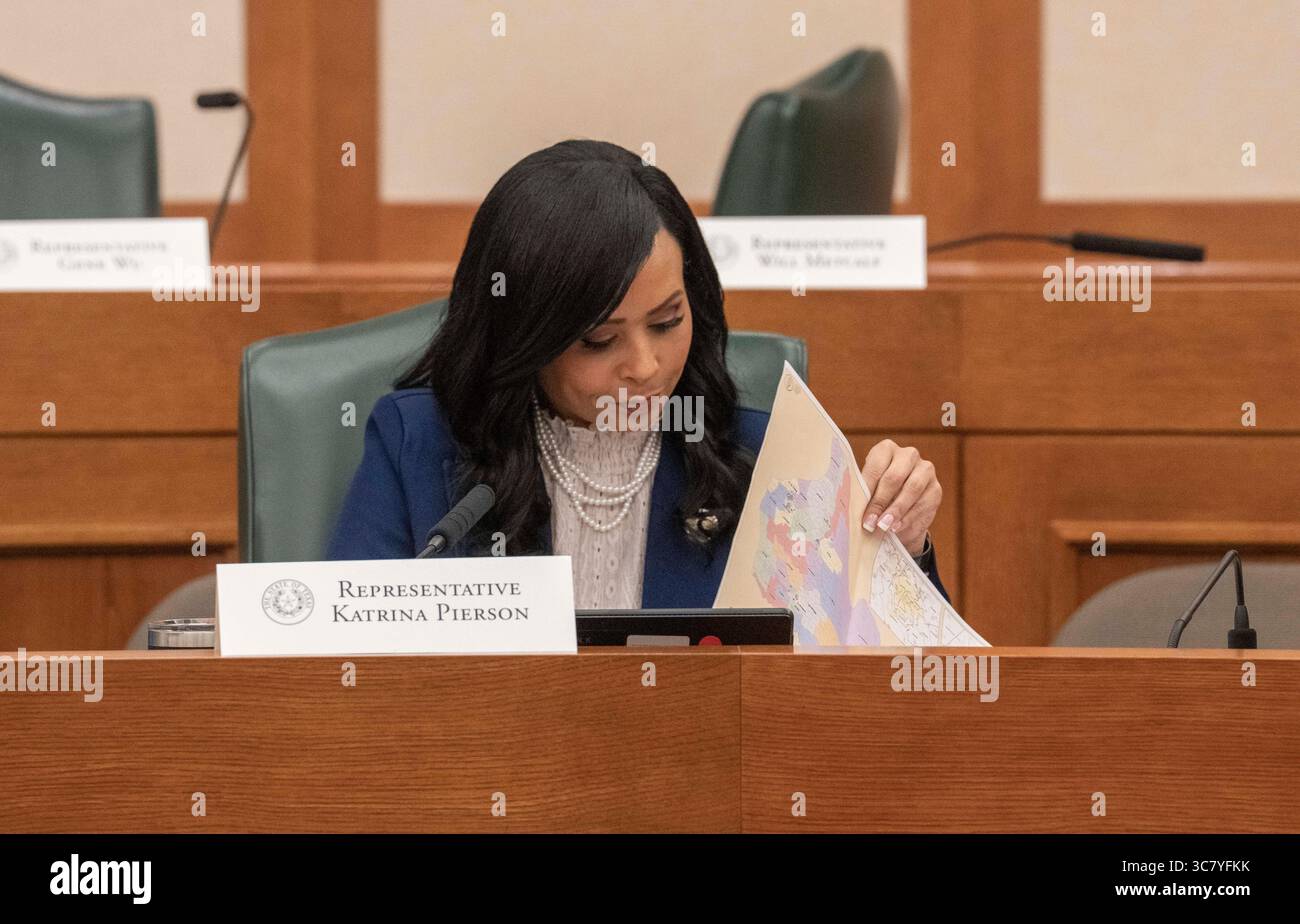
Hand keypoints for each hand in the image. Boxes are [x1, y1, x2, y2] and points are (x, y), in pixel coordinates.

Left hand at [859, 439, 940, 556]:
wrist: (901, 511)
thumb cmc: (878, 497)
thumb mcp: (868, 493)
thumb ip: (863, 496)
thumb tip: (854, 509)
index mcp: (886, 450)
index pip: (876, 466)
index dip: (866, 488)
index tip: (858, 509)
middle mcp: (908, 455)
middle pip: (894, 476)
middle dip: (880, 502)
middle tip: (870, 522)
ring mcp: (925, 470)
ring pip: (912, 489)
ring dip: (896, 511)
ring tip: (883, 526)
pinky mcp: (936, 489)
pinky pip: (923, 504)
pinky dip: (908, 518)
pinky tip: (896, 528)